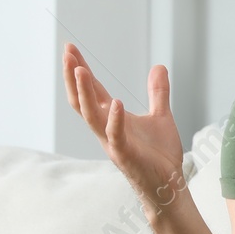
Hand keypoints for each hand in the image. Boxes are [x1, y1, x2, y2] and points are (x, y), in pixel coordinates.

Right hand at [62, 42, 185, 214]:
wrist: (169, 185)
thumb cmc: (160, 155)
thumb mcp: (160, 116)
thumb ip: (157, 92)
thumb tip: (159, 66)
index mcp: (112, 118)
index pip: (92, 90)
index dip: (80, 69)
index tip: (70, 48)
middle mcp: (106, 129)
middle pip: (82, 99)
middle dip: (73, 76)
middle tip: (66, 51)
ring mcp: (112, 143)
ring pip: (91, 116)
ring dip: (84, 92)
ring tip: (79, 69)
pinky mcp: (125, 156)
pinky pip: (116, 136)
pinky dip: (115, 119)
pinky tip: (117, 102)